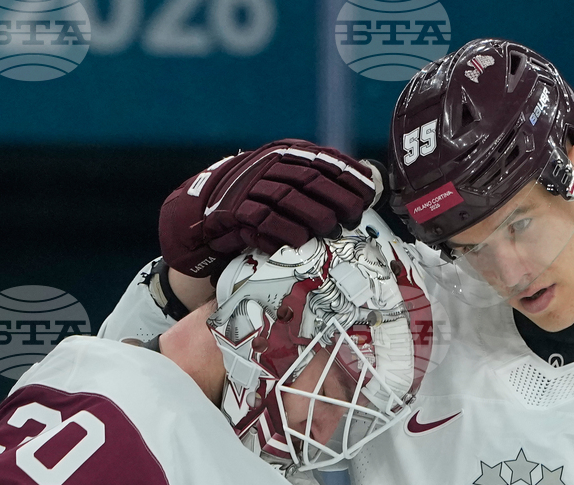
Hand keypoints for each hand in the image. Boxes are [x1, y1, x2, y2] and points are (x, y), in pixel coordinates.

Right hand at [159, 139, 377, 277]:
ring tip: (332, 230)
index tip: (368, 193)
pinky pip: (261, 220)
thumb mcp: (286, 181)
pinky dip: (282, 231)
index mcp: (284, 153)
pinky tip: (299, 241)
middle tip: (354, 216)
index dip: (347, 176)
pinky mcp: (232, 211)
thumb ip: (318, 180)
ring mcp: (248, 186)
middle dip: (335, 197)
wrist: (205, 213)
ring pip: (287, 197)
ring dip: (313, 215)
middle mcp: (266, 164)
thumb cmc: (257, 201)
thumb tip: (367, 182)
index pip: (322, 159)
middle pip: (308, 178)